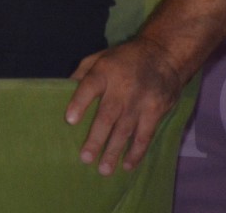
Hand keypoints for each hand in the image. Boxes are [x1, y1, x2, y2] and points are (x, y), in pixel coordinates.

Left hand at [65, 36, 184, 175]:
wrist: (163, 55)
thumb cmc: (123, 59)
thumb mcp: (99, 57)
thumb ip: (82, 73)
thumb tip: (61, 91)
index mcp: (104, 71)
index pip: (89, 86)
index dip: (79, 103)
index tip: (69, 120)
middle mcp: (122, 87)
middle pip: (107, 115)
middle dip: (96, 138)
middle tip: (85, 158)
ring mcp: (141, 101)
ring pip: (126, 130)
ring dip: (114, 151)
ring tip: (104, 169)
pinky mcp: (156, 111)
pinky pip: (145, 135)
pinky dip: (137, 152)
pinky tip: (128, 165)